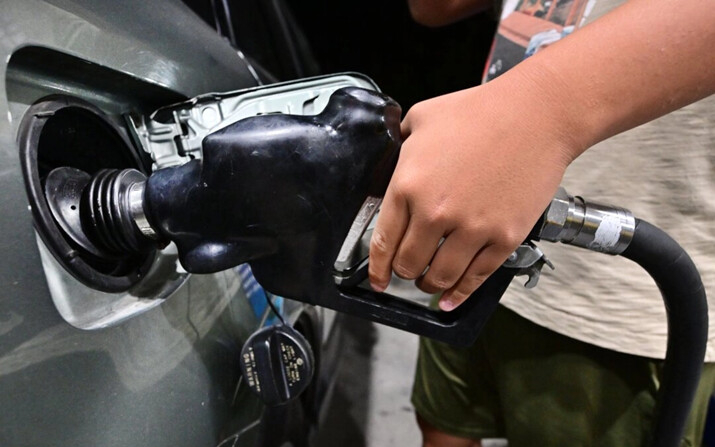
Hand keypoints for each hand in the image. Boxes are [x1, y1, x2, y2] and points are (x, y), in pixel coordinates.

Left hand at [368, 79, 578, 310]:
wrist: (536, 114)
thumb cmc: (481, 111)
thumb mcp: (421, 118)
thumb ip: (399, 147)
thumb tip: (391, 167)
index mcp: (408, 185)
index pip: (383, 242)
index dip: (377, 268)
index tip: (377, 279)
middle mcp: (435, 212)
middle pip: (409, 264)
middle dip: (404, 272)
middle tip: (407, 271)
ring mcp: (472, 229)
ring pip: (439, 278)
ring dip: (429, 285)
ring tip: (428, 283)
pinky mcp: (503, 238)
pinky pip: (475, 278)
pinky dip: (460, 294)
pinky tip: (452, 300)